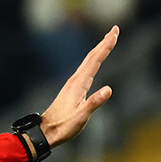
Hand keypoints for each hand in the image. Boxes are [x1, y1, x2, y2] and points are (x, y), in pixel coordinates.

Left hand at [39, 26, 118, 147]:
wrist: (45, 132)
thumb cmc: (62, 126)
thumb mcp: (81, 117)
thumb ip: (94, 103)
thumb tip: (108, 89)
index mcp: (78, 84)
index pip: (95, 60)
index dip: (106, 46)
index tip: (114, 33)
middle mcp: (75, 80)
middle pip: (91, 57)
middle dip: (104, 43)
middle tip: (114, 29)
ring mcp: (72, 84)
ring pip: (88, 62)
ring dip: (98, 50)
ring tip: (107, 41)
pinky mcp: (72, 89)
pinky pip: (85, 69)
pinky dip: (93, 61)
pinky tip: (94, 63)